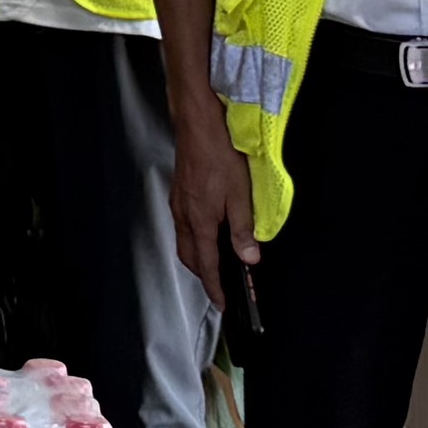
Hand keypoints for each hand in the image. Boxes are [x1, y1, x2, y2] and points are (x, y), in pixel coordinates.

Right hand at [167, 119, 261, 300]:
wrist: (198, 124)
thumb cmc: (220, 155)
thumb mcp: (240, 194)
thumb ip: (243, 229)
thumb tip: (249, 258)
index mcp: (200, 221)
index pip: (206, 264)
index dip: (215, 287)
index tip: (222, 303)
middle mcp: (184, 216)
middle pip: (189, 257)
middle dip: (203, 275)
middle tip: (220, 285)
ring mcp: (178, 203)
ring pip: (184, 242)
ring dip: (198, 257)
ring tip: (215, 263)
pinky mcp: (179, 192)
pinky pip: (182, 226)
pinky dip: (193, 239)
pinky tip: (206, 232)